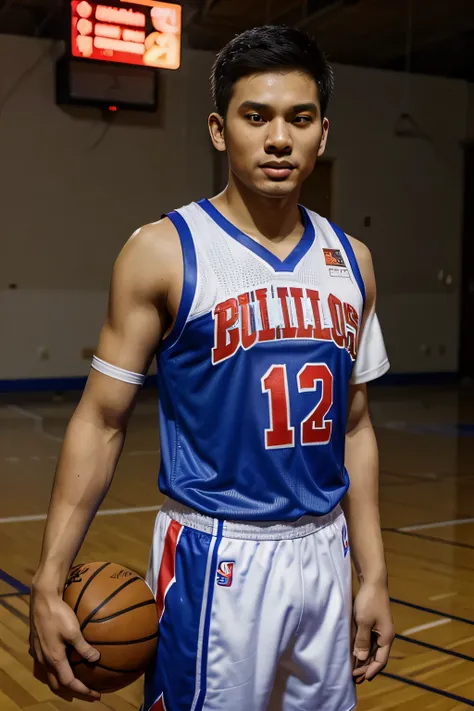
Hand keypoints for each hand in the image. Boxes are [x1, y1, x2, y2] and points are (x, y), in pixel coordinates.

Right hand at [29, 585, 100, 699]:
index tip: (95, 695)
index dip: (82, 691)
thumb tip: (96, 659)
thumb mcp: (74, 631)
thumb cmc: (58, 614)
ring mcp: (39, 653)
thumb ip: (84, 647)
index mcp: (54, 659)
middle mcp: (45, 660)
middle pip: (57, 684)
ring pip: (50, 675)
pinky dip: (57, 669)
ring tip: (76, 682)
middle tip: (87, 692)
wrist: (42, 600)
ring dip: (63, 681)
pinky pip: (47, 664)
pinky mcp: (38, 645)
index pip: (68, 682)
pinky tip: (65, 662)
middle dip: (72, 691)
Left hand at [352, 581, 393, 683]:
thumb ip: (362, 640)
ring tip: (354, 670)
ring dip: (364, 660)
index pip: (380, 660)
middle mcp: (385, 635)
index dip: (371, 670)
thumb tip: (361, 658)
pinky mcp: (374, 623)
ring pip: (372, 650)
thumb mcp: (363, 622)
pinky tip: (355, 653)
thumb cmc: (369, 601)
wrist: (373, 581)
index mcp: (386, 637)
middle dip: (366, 668)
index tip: (362, 679)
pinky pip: (369, 641)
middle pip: (376, 657)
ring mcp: (380, 629)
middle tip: (355, 678)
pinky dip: (363, 649)